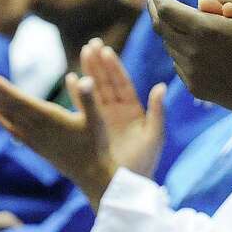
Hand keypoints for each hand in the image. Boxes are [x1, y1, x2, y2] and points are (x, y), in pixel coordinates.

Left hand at [0, 70, 120, 207]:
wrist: (92, 175)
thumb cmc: (97, 145)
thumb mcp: (97, 119)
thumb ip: (89, 98)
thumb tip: (86, 79)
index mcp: (51, 119)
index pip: (23, 102)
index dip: (6, 90)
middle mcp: (38, 129)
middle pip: (11, 107)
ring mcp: (35, 139)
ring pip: (9, 117)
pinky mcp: (35, 146)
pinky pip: (13, 131)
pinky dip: (0, 120)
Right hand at [80, 39, 165, 177]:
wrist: (126, 187)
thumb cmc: (144, 164)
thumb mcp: (154, 137)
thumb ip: (157, 111)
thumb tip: (160, 86)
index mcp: (134, 111)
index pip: (123, 83)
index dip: (115, 67)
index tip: (106, 50)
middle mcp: (118, 112)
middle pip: (107, 82)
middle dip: (99, 63)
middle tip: (91, 44)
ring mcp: (103, 120)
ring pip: (95, 91)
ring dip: (88, 72)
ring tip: (82, 53)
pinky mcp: (91, 129)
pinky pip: (83, 107)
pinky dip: (77, 93)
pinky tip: (70, 78)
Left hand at [147, 0, 231, 116]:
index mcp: (205, 30)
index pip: (165, 8)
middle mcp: (191, 52)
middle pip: (161, 26)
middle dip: (156, 7)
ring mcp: (191, 72)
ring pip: (169, 45)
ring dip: (170, 28)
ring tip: (176, 15)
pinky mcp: (195, 87)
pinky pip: (178, 62)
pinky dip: (179, 48)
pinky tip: (189, 41)